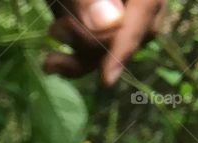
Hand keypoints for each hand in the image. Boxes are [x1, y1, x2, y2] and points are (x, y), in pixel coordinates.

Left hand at [45, 0, 165, 85]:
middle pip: (131, 33)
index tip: (106, 80)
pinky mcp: (103, 24)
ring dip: (78, 53)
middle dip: (93, 43)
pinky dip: (71, 61)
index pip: (147, 7)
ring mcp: (123, 11)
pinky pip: (95, 53)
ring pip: (111, 49)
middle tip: (59, 28)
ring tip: (52, 33)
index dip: (126, 44)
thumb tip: (108, 26)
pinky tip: (50, 63)